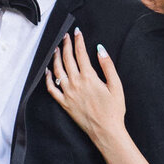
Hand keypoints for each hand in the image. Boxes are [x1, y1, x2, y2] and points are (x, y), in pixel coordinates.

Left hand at [45, 30, 125, 147]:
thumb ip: (108, 66)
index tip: (77, 32)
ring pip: (57, 70)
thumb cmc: (114, 110)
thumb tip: (100, 49)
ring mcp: (68, 93)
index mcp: (89, 77)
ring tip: (57, 48)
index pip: (80, 53)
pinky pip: (52, 89)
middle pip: (67, 59)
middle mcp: (75, 83)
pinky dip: (48, 78)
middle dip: (66, 45)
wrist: (106, 131)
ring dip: (56, 57)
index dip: (78, 41)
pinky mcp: (64, 103)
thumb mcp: (116, 85)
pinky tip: (48, 71)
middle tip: (66, 36)